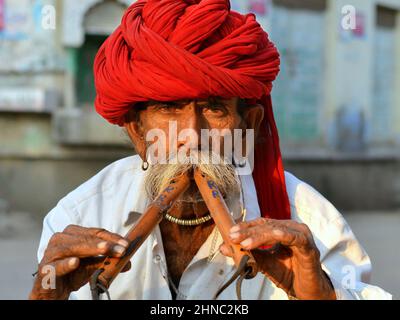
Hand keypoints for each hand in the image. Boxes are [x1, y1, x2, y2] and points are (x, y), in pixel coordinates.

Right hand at [29, 225, 130, 299]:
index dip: (112, 237)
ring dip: (91, 249)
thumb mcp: (93, 266)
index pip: (96, 232)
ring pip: (73, 248)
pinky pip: (57, 265)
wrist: (52, 290)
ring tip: (106, 249)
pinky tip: (75, 262)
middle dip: (106, 243)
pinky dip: (66, 264)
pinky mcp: (45, 269)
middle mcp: (61, 238)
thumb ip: (108, 261)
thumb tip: (128, 262)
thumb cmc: (72, 273)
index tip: (126, 245)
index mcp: (73, 234)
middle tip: (121, 250)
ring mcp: (51, 253)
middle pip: (86, 238)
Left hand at [219, 218, 335, 299]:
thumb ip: (247, 254)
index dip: (245, 227)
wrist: (308, 291)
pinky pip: (294, 237)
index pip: (261, 224)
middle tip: (233, 237)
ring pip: (277, 230)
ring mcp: (302, 235)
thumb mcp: (264, 263)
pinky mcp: (309, 246)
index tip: (230, 233)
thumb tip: (223, 247)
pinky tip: (271, 236)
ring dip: (260, 235)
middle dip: (248, 231)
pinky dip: (281, 236)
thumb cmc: (288, 274)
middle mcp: (292, 228)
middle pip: (267, 225)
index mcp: (282, 228)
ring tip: (245, 243)